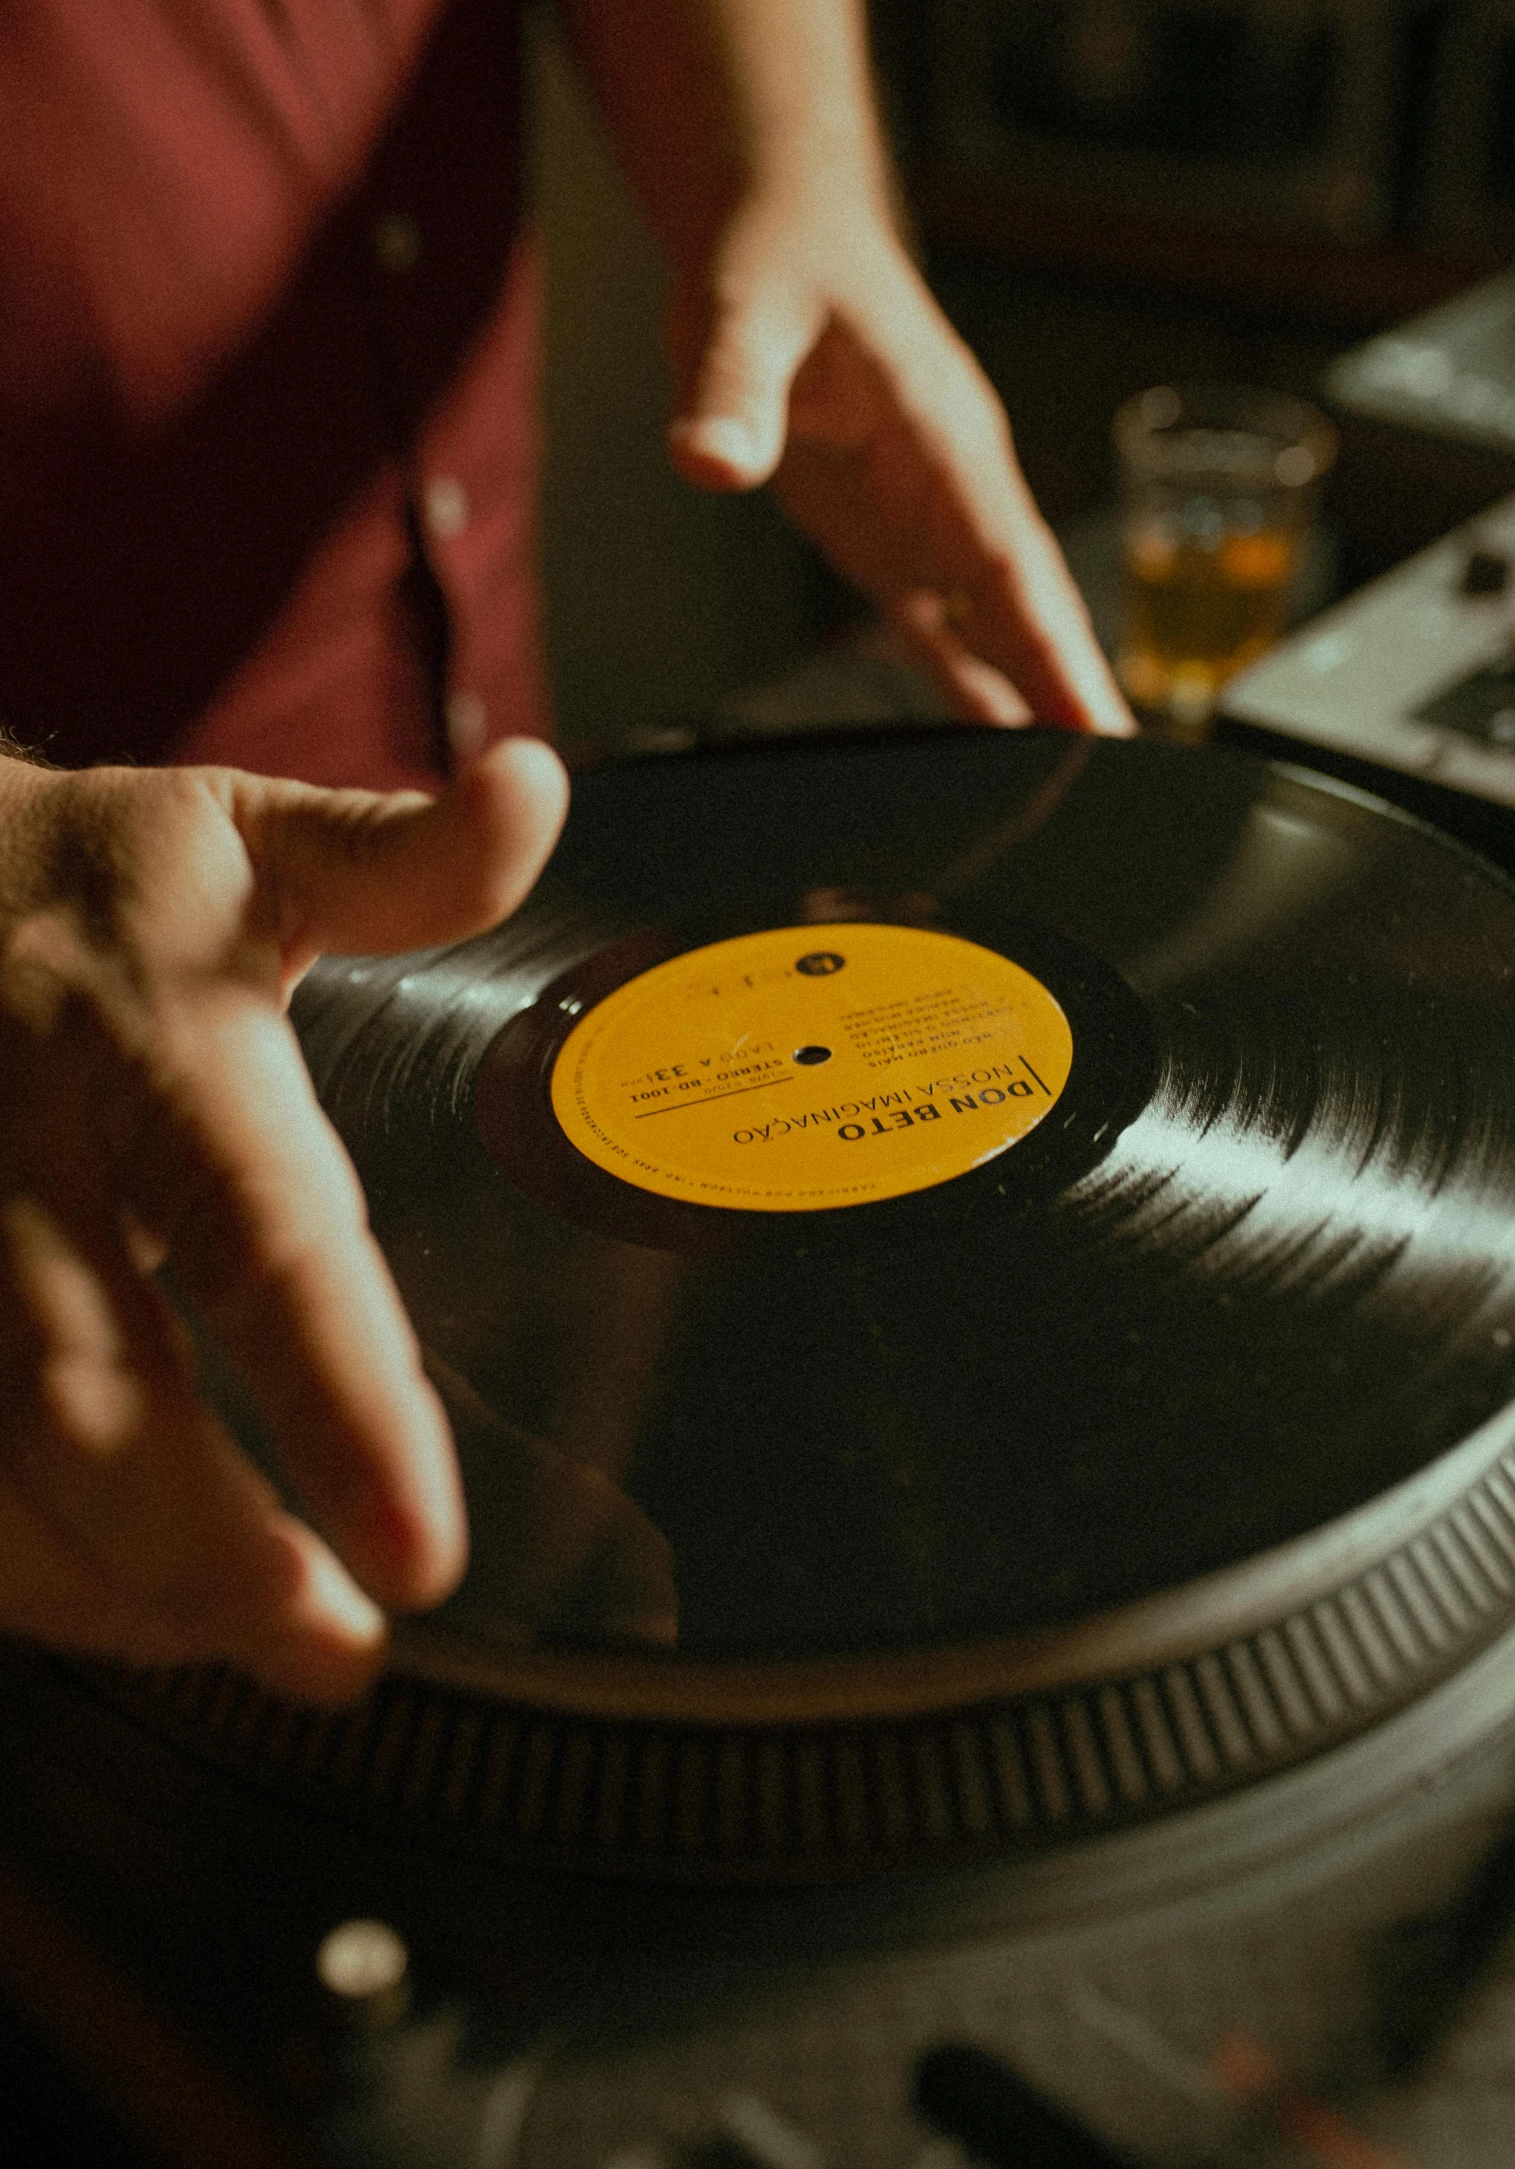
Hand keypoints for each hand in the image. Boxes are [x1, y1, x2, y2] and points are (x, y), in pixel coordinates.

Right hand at [0, 740, 567, 1701]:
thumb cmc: (96, 885)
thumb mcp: (248, 838)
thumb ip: (400, 856)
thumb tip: (534, 793)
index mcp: (139, 1038)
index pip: (253, 1231)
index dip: (338, 1400)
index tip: (424, 1554)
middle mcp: (7, 1151)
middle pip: (87, 1397)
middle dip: (211, 1559)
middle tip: (344, 1648)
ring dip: (117, 1594)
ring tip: (266, 1649)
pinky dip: (29, 1571)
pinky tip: (131, 1606)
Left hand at [664, 186, 1133, 733]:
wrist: (779, 234)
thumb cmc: (779, 260)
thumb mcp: (744, 316)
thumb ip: (730, 393)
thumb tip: (710, 459)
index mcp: (941, 438)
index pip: (1011, 559)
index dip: (1053, 645)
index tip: (1097, 717)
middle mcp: (950, 486)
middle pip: (1025, 605)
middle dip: (1069, 691)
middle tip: (1114, 777)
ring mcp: (924, 515)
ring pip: (995, 621)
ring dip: (1032, 695)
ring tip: (1073, 779)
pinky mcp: (884, 533)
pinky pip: (939, 621)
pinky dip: (969, 681)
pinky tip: (994, 739)